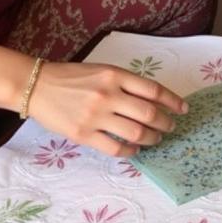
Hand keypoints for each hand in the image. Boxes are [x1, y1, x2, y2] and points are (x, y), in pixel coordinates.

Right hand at [27, 61, 187, 157]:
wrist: (38, 86)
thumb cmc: (72, 76)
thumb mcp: (102, 70)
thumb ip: (125, 83)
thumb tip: (154, 100)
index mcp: (114, 75)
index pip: (153, 90)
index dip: (173, 101)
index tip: (183, 109)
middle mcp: (108, 94)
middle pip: (149, 113)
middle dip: (165, 123)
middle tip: (170, 127)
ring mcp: (96, 116)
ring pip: (136, 133)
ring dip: (152, 138)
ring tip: (156, 139)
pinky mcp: (84, 134)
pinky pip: (115, 148)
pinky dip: (130, 151)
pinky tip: (135, 150)